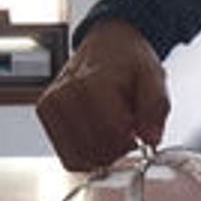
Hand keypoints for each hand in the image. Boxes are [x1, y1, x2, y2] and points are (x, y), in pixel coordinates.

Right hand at [36, 20, 169, 170]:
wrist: (106, 43)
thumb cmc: (128, 59)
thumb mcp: (153, 75)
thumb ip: (155, 107)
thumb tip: (150, 139)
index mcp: (89, 83)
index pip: (112, 134)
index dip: (132, 140)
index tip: (138, 130)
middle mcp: (63, 94)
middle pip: (95, 149)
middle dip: (118, 149)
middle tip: (127, 129)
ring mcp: (50, 106)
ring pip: (80, 158)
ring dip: (102, 154)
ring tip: (111, 129)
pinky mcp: (45, 115)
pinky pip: (68, 157)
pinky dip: (87, 155)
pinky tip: (97, 136)